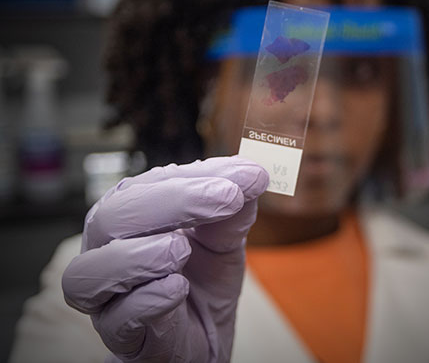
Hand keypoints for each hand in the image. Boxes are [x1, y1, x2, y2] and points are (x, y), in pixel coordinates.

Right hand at [62, 156, 268, 361]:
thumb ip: (233, 212)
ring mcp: (107, 293)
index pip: (152, 182)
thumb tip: (252, 176)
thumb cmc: (204, 278)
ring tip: (182, 250)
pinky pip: (117, 317)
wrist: (204, 337)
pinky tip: (177, 288)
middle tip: (228, 198)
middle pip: (113, 215)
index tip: (245, 175)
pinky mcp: (118, 334)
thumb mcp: (224, 240)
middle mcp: (109, 247)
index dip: (197, 175)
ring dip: (140, 254)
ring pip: (92, 269)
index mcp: (133, 212)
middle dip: (173, 201)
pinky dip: (147, 299)